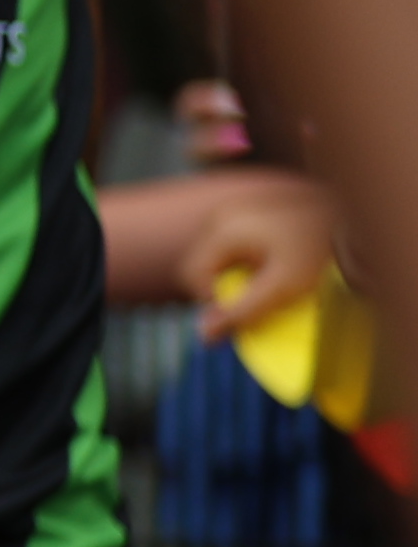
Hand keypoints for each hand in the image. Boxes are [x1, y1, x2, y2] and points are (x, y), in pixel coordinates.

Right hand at [183, 171, 346, 329]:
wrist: (353, 218)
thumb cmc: (318, 252)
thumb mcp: (282, 288)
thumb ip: (242, 311)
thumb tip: (202, 336)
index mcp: (224, 231)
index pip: (193, 275)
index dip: (212, 302)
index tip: (241, 315)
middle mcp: (224, 216)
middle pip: (203, 264)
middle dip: (223, 288)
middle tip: (255, 302)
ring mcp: (237, 211)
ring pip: (218, 255)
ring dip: (235, 275)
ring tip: (266, 284)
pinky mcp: (251, 212)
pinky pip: (234, 243)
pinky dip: (246, 261)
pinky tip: (271, 267)